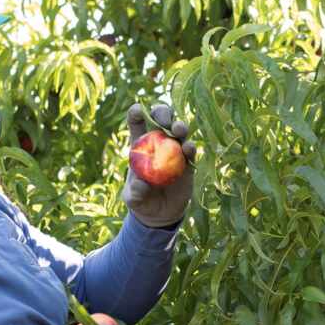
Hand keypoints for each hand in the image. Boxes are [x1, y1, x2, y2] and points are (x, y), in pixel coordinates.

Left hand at [122, 103, 196, 227]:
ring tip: (179, 131)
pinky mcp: (187, 162)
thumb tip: (142, 184)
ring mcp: (174, 150)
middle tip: (165, 122)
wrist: (161, 213)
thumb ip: (135, 192)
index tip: (139, 111)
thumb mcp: (133, 199)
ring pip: (179, 129)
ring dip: (180, 126)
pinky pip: (190, 149)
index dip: (137, 112)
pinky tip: (188, 150)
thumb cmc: (141, 201)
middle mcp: (158, 142)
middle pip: (161, 118)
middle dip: (163, 113)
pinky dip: (190, 147)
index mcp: (140, 144)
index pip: (137, 121)